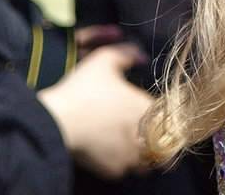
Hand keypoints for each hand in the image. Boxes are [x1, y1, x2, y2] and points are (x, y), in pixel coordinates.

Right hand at [39, 40, 152, 179]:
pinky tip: (110, 151)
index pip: (167, 114)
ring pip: (147, 159)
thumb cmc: (83, 88)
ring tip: (127, 142)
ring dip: (142, 153)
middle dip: (155, 136)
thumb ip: (128, 54)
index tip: (149, 110)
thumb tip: (142, 56)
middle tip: (142, 129)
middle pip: (161, 140)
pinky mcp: (113, 171)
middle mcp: (144, 134)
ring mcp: (130, 156)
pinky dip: (122, 163)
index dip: (159, 112)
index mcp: (146, 107)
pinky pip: (125, 170)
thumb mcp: (105, 59)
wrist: (57, 122)